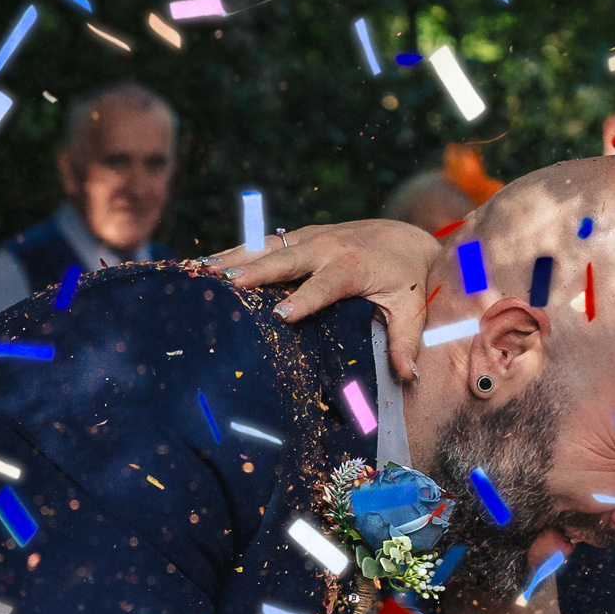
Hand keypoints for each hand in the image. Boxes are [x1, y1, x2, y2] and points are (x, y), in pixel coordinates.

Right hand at [198, 220, 441, 379]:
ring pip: (268, 245)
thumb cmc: (408, 279)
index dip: (304, 300)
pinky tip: (207, 263)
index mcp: (353, 267)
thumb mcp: (412, 310)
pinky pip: (264, 242)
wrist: (406, 237)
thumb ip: (405, 342)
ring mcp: (311, 238)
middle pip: (286, 259)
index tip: (282, 315)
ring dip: (235, 256)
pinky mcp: (300, 236)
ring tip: (202, 269)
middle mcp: (328, 247)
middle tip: (226, 282)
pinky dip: (235, 251)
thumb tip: (409, 377)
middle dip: (256, 270)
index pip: (325, 285)